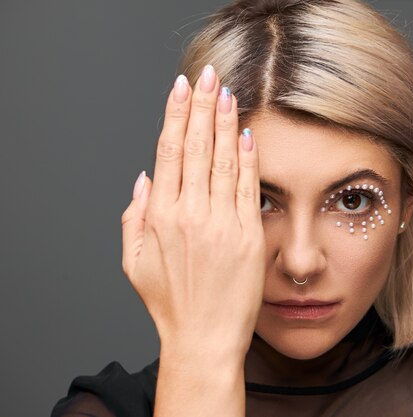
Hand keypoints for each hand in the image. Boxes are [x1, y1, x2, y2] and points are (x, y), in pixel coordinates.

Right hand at [120, 67, 265, 359]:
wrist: (203, 338)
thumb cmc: (170, 304)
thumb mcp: (133, 262)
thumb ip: (134, 216)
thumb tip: (145, 178)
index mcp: (160, 216)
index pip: (170, 151)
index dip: (176, 115)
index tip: (181, 89)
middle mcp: (190, 213)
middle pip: (197, 146)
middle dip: (201, 105)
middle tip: (207, 74)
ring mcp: (222, 223)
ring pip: (223, 159)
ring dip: (225, 121)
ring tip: (227, 92)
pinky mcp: (248, 235)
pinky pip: (248, 187)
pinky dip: (248, 157)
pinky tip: (247, 132)